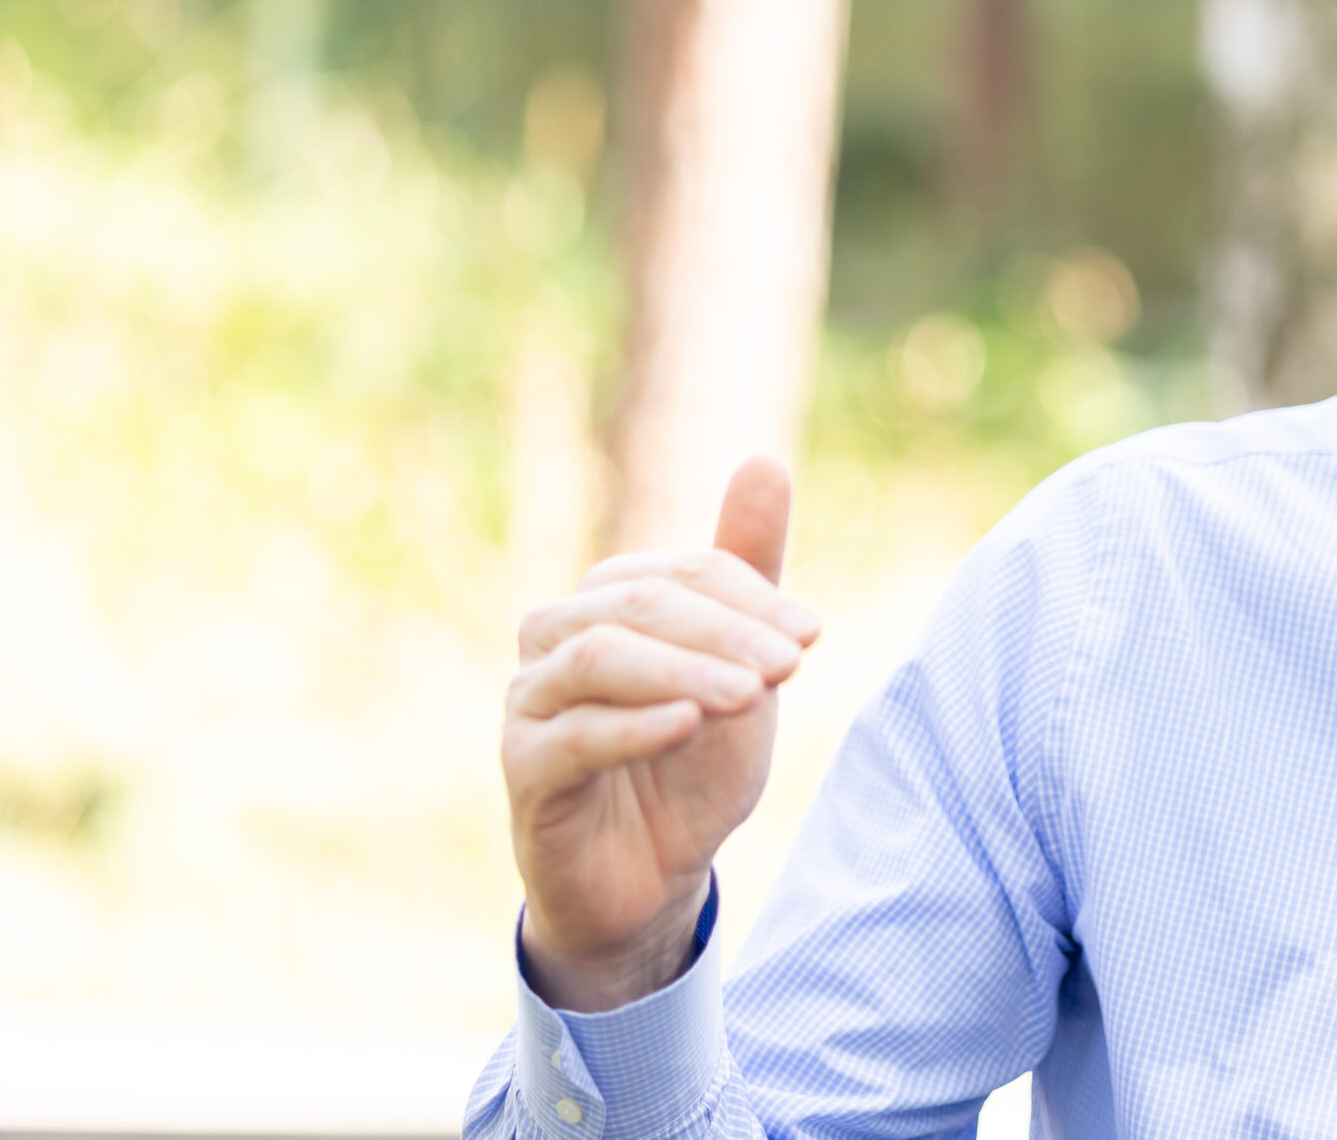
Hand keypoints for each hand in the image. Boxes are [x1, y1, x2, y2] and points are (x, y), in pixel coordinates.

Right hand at [503, 457, 821, 1011]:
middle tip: (791, 666)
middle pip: (640, 605)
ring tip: (749, 696)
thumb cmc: (692, 762)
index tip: (813, 637)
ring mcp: (530, 699)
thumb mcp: (738, 666)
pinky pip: (572, 733)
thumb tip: (765, 459)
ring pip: (600, 657)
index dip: (752, 597)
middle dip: (725, 631)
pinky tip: (688, 725)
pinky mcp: (523, 767)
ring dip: (684, 670)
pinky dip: (635, 724)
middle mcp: (556, 635)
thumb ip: (747, 571)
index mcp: (608, 599)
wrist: (653, 877)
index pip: (683, 572)